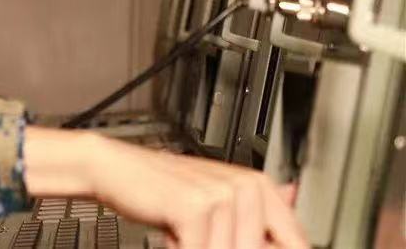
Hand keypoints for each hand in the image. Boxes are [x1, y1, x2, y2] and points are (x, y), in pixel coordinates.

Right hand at [23, 127, 307, 248]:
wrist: (115, 168)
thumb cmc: (162, 188)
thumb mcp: (214, 205)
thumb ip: (253, 219)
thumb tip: (294, 211)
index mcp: (260, 187)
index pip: (294, 242)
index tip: (231, 243)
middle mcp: (248, 188)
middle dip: (219, 247)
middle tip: (196, 237)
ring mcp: (224, 196)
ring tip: (183, 235)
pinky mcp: (196, 207)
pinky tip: (172, 237)